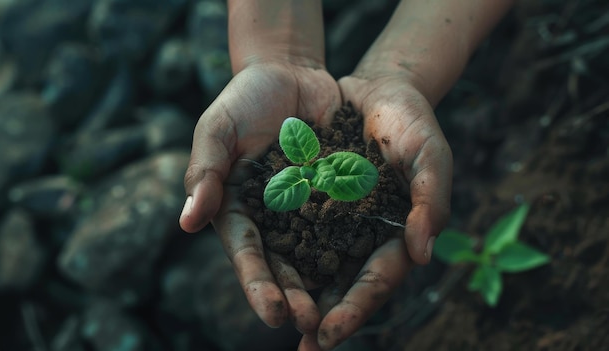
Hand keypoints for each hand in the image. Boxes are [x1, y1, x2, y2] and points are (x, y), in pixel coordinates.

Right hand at [179, 61, 340, 331]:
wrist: (289, 72)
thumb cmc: (242, 100)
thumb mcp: (217, 129)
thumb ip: (205, 171)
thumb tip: (186, 223)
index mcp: (238, 209)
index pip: (246, 252)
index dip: (257, 283)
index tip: (272, 313)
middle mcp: (273, 217)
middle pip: (282, 264)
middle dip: (294, 295)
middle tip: (310, 323)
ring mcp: (307, 208)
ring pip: (316, 252)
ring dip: (325, 283)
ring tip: (337, 312)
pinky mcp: (337, 193)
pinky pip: (348, 220)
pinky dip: (356, 244)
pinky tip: (370, 267)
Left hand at [297, 74, 452, 349]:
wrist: (376, 87)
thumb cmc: (412, 123)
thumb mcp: (430, 154)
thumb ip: (432, 201)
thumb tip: (421, 255)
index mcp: (394, 234)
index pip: (376, 279)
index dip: (356, 308)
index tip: (328, 334)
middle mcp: (359, 234)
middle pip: (339, 282)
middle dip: (320, 313)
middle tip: (300, 344)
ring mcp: (330, 217)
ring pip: (308, 261)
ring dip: (292, 290)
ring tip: (272, 315)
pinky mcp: (304, 196)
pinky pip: (287, 225)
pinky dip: (275, 248)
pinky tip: (258, 267)